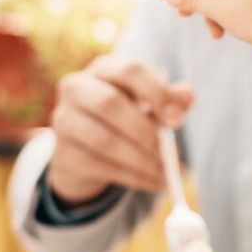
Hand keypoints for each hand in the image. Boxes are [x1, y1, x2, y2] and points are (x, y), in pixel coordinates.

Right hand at [47, 55, 193, 205]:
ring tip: (168, 172)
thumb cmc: (125, 119)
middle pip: (110, 104)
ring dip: (143, 161)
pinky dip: (135, 177)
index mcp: (104, 69)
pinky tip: (155, 182)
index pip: (130, 70)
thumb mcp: (149, 105)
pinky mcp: (64, 154)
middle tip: (173, 152)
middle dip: (146, 131)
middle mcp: (77, 88)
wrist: (86, 152)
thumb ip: (169, 99)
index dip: (156, 93)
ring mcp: (64, 121)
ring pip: (105, 141)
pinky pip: (102, 167)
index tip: (178, 120)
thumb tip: (187, 96)